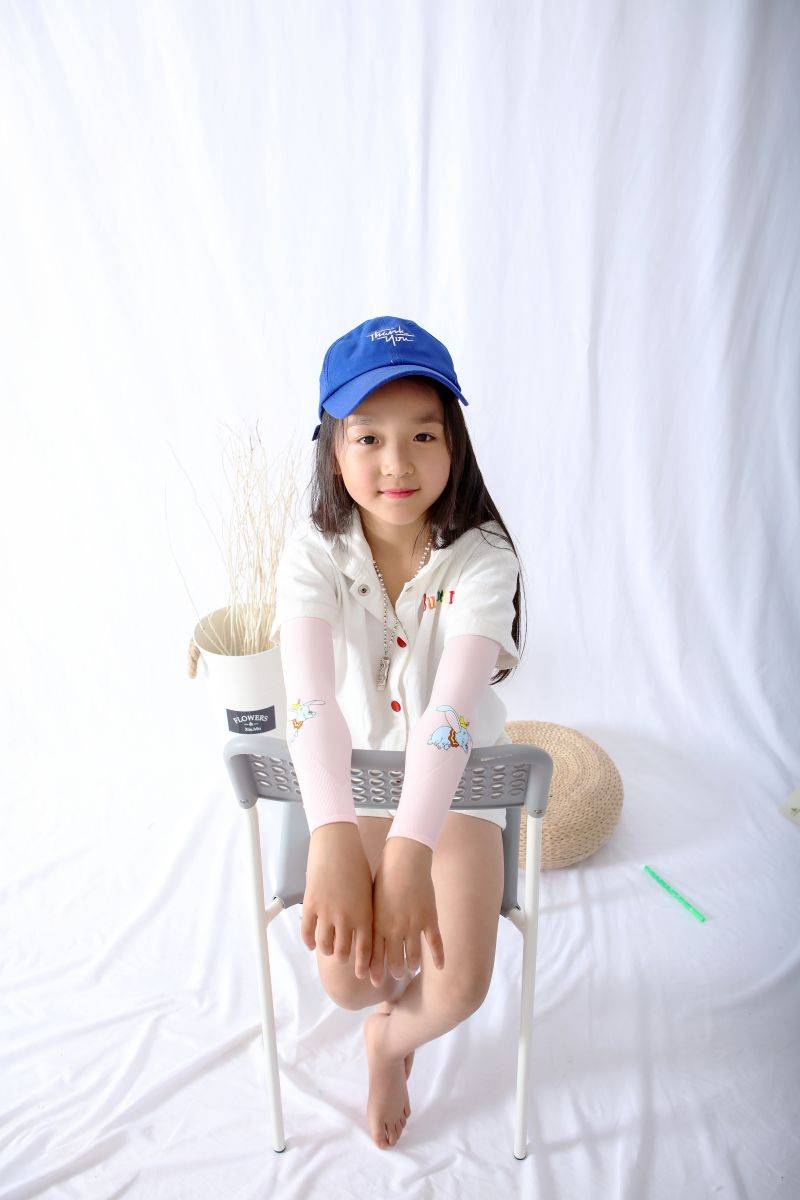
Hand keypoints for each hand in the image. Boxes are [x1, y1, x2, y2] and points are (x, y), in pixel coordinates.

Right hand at [301, 823, 373, 978]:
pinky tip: (311, 944)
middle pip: (343, 952)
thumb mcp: (368, 892)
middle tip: (342, 959)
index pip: (365, 950)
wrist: (337, 845)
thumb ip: (365, 914)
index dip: (362, 965)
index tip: (361, 975)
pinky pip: (307, 931)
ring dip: (327, 950)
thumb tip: (363, 934)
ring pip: (324, 945)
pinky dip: (309, 941)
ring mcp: (327, 912)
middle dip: (343, 959)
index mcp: (364, 914)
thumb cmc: (357, 865)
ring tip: (328, 949)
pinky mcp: (311, 904)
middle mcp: (346, 917)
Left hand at [369, 837, 444, 986]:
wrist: (404, 859)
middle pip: (394, 960)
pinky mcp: (429, 917)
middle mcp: (394, 929)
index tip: (373, 981)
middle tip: (395, 975)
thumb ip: (370, 919)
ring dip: (412, 966)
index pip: (374, 956)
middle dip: (394, 971)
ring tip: (412, 968)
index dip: (374, 970)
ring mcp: (413, 925)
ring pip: (414, 956)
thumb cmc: (384, 876)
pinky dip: (438, 957)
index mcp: (377, 924)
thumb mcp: (371, 899)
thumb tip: (361, 933)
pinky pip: (435, 943)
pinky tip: (440, 967)